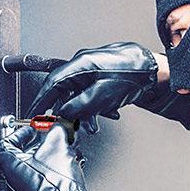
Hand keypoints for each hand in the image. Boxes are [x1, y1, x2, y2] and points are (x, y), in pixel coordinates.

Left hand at [0, 124, 90, 190]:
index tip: (30, 129)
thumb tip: (56, 127)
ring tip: (57, 152)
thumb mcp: (57, 147)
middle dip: (34, 145)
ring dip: (43, 158)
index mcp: (10, 165)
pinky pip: (37, 180)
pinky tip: (61, 168)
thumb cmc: (55, 185)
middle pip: (19, 155)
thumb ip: (55, 131)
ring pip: (30, 169)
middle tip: (46, 138)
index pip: (5, 142)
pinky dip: (47, 171)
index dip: (19, 132)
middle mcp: (12, 180)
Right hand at [26, 42, 158, 133]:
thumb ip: (79, 106)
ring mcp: (93, 69)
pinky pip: (90, 93)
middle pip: (65, 91)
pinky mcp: (102, 76)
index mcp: (81, 64)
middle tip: (66, 126)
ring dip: (85, 112)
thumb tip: (63, 113)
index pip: (52, 83)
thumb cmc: (134, 75)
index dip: (40, 100)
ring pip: (79, 94)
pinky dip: (95, 106)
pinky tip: (107, 113)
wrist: (156, 70)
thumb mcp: (103, 96)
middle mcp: (84, 64)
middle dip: (67, 112)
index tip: (33, 113)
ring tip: (93, 126)